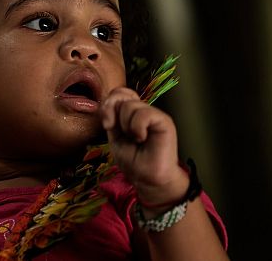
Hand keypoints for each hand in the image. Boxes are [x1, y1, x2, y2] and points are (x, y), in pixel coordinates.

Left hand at [100, 87, 188, 211]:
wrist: (147, 178)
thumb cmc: (132, 160)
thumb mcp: (114, 135)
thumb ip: (111, 116)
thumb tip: (109, 102)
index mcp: (131, 113)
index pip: (119, 93)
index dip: (108, 103)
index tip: (107, 124)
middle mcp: (143, 111)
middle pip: (121, 95)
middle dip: (114, 114)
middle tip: (120, 132)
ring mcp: (154, 115)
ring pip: (130, 105)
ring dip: (126, 125)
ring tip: (136, 139)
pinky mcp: (164, 121)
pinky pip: (144, 113)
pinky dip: (137, 127)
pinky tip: (142, 138)